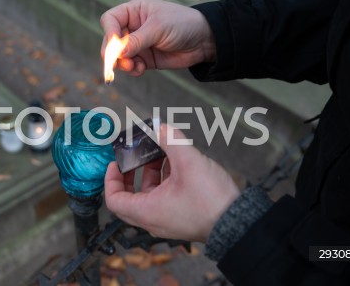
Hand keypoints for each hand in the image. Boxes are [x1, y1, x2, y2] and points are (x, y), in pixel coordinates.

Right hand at [100, 0, 215, 75]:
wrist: (203, 41)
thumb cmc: (183, 24)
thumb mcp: (158, 28)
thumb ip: (136, 41)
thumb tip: (117, 54)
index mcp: (134, 11)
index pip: (110, 20)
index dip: (109, 33)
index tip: (115, 46)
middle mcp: (133, 27)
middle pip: (111, 41)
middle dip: (113, 53)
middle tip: (115, 64)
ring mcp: (138, 44)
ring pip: (119, 57)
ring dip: (122, 64)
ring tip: (133, 67)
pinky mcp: (145, 59)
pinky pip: (131, 66)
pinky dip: (132, 70)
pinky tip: (141, 69)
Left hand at [104, 124, 239, 242]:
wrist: (239, 222)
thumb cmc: (211, 201)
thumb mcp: (188, 162)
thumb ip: (171, 141)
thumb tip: (160, 127)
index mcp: (147, 211)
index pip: (114, 200)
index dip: (110, 179)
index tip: (115, 164)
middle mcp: (155, 219)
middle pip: (131, 196)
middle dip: (133, 172)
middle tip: (137, 156)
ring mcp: (169, 219)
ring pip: (151, 194)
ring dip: (153, 172)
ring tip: (162, 152)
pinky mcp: (182, 216)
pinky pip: (166, 197)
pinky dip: (167, 179)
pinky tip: (178, 162)